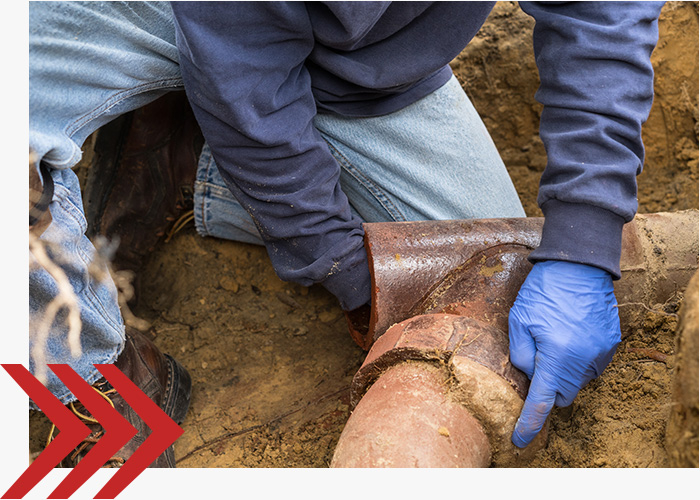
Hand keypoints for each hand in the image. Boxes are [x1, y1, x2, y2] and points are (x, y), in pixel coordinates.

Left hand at [508, 260, 620, 447]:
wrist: (579, 264)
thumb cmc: (544, 290)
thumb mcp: (518, 319)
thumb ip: (520, 354)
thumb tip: (529, 376)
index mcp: (556, 355)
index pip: (541, 401)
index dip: (529, 424)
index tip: (520, 440)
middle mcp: (582, 359)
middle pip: (562, 394)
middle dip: (547, 387)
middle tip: (536, 360)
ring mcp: (600, 352)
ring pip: (577, 380)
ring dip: (563, 371)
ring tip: (554, 339)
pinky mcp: (610, 344)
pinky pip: (591, 365)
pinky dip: (578, 359)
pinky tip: (570, 335)